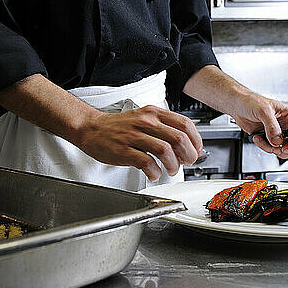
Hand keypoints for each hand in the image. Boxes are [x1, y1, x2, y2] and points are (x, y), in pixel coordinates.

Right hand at [74, 105, 202, 179]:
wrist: (92, 129)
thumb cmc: (118, 127)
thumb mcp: (143, 118)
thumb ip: (163, 128)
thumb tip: (185, 145)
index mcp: (153, 113)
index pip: (185, 124)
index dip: (195, 141)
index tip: (195, 151)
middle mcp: (145, 122)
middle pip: (178, 138)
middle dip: (187, 155)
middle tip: (185, 163)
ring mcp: (133, 136)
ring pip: (165, 151)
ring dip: (172, 165)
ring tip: (170, 170)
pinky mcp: (123, 150)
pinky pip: (146, 163)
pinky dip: (155, 172)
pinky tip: (153, 173)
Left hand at [232, 94, 287, 158]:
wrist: (237, 106)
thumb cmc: (251, 102)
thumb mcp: (264, 111)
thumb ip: (272, 126)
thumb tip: (277, 140)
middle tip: (282, 149)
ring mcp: (280, 134)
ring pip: (287, 150)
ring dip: (276, 150)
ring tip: (266, 142)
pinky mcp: (270, 139)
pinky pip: (273, 150)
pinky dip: (266, 148)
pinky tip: (258, 139)